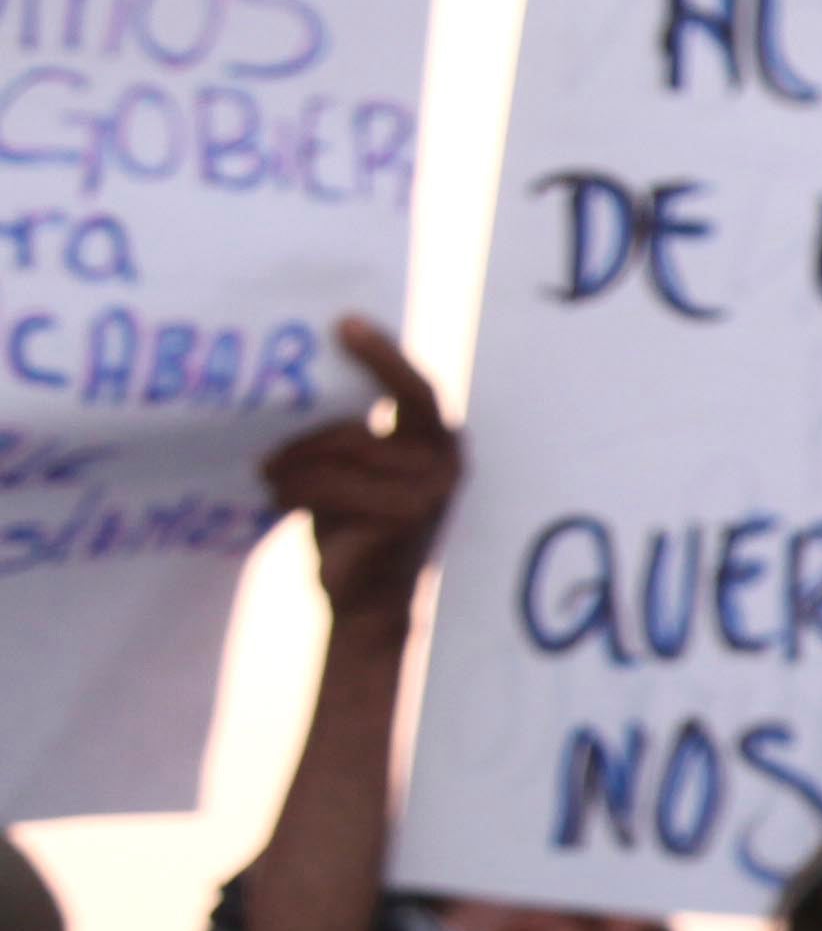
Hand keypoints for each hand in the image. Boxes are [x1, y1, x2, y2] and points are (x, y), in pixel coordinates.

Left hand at [259, 321, 458, 624]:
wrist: (370, 607)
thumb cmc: (359, 533)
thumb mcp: (364, 475)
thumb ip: (359, 437)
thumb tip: (306, 385)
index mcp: (440, 446)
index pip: (415, 390)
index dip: (383, 354)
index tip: (343, 322)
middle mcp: (445, 464)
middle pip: (361, 426)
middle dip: (309, 434)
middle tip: (270, 434)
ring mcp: (427, 492)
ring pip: (340, 453)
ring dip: (292, 464)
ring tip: (267, 477)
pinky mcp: (400, 517)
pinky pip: (330, 484)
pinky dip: (294, 489)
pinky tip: (277, 499)